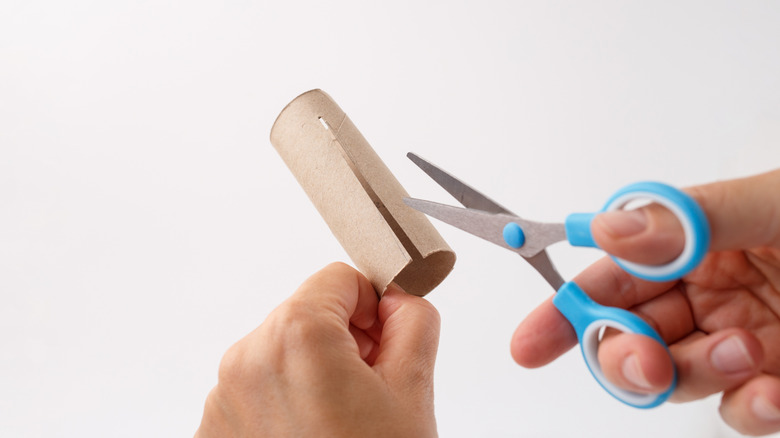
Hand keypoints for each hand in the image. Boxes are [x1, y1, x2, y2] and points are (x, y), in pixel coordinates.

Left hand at [195, 262, 439, 436]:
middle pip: (306, 316)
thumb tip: (398, 300)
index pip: (339, 279)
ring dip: (313, 373)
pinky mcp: (213, 431)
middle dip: (344, 341)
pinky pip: (256, 392)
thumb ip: (413, 322)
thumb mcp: (413, 390)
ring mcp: (223, 399)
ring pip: (281, 355)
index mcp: (294, 335)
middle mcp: (246, 359)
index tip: (385, 339)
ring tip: (342, 422)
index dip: (373, 306)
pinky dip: (284, 403)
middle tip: (371, 389)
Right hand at [511, 169, 779, 435]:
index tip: (529, 344)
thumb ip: (689, 219)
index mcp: (694, 247)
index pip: (609, 281)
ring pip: (676, 379)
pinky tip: (771, 393)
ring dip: (699, 374)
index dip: (563, 312)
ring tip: (745, 352)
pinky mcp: (774, 383)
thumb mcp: (771, 206)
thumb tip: (604, 228)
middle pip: (629, 338)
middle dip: (625, 356)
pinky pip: (736, 412)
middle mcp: (707, 296)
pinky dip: (747, 411)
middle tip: (647, 363)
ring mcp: (738, 342)